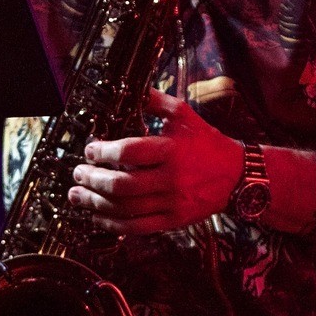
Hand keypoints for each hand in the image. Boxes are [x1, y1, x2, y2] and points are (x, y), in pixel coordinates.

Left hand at [68, 86, 241, 233]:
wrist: (237, 177)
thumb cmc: (208, 144)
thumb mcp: (184, 116)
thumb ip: (155, 102)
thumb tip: (130, 88)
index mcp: (171, 149)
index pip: (129, 151)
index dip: (103, 152)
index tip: (90, 150)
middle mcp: (171, 178)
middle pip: (122, 184)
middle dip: (93, 180)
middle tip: (77, 174)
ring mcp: (172, 202)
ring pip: (126, 208)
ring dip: (96, 203)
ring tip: (78, 196)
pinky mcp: (173, 221)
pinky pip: (137, 227)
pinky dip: (113, 223)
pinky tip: (98, 217)